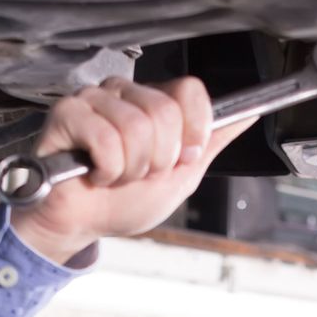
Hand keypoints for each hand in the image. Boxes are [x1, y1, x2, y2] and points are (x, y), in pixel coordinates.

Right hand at [9, 76, 252, 264]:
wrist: (82, 226)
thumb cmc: (122, 201)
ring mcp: (94, 99)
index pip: (189, 90)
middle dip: (158, 159)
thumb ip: (212, 143)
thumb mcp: (181, 176)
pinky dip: (107, 170)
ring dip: (130, 169)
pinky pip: (105, 139)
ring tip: (114, 175)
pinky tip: (95, 173)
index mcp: (153, 102)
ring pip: (136, 127)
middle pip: (164, 112)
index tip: (181, 158)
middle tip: (138, 173)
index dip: (193, 130)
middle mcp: (124, 93)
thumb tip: (249, 115)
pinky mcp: (67, 113)